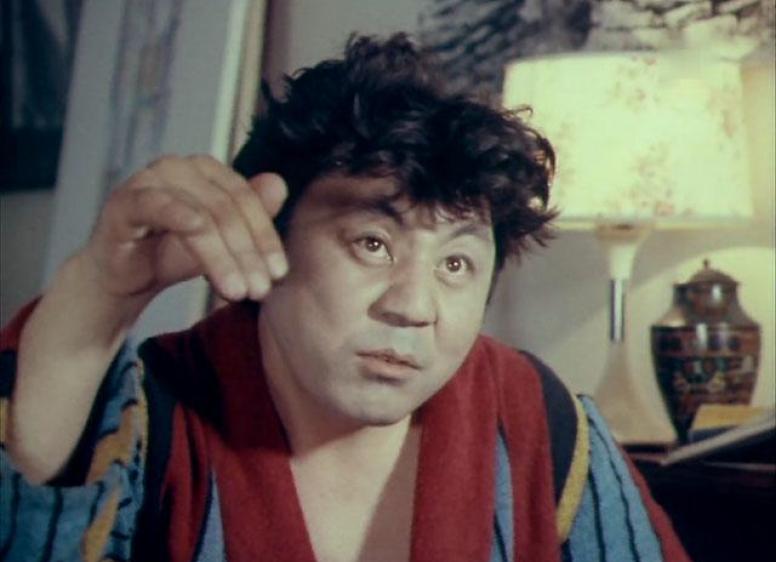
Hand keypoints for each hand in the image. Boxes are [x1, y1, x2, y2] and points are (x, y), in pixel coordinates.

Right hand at [82, 154, 287, 305]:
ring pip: (200, 216)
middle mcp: (179, 167)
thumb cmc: (170, 254)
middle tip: (260, 290)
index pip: (247, 200)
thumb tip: (280, 184)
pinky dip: (181, 218)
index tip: (279, 273)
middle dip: (247, 254)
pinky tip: (198, 235)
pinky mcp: (125, 200)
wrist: (122, 277)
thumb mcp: (220, 241)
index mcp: (206, 170)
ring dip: (222, 256)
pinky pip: (158, 206)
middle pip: (227, 209)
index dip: (266, 237)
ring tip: (236, 291)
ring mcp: (150, 180)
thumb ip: (249, 217)